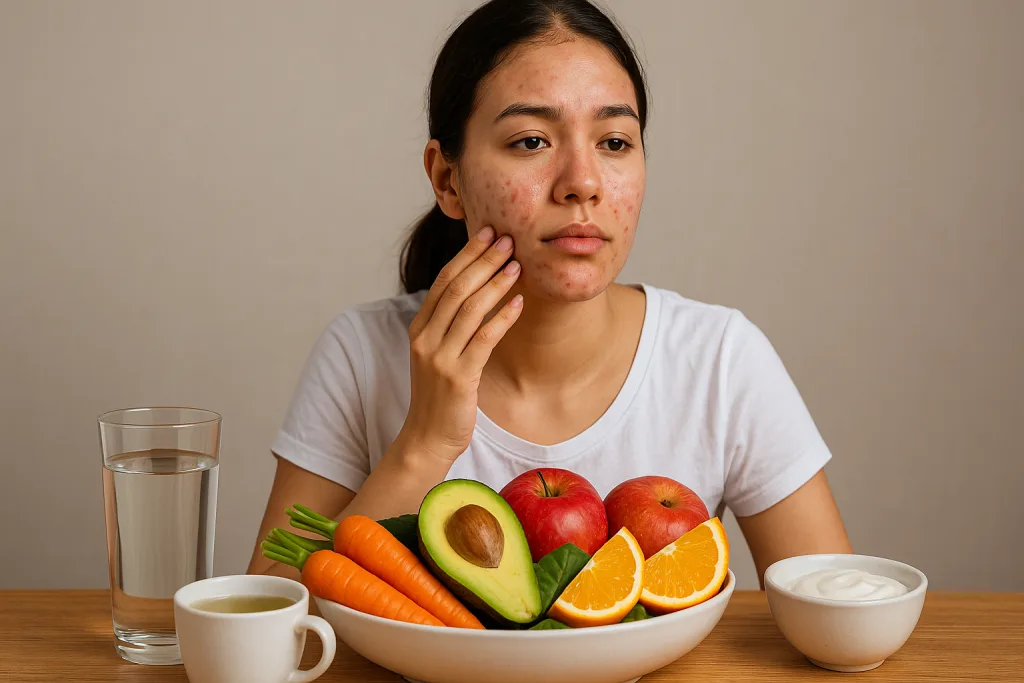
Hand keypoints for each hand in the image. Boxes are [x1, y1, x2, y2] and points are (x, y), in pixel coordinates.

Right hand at [397, 226, 522, 464]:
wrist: (427, 438)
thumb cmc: (440, 394)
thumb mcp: (438, 353)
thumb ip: (450, 324)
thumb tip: (478, 289)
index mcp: (419, 327)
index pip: (444, 280)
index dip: (467, 254)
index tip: (488, 233)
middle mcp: (425, 338)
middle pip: (456, 288)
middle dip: (483, 260)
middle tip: (507, 240)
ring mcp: (439, 357)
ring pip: (469, 309)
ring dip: (496, 283)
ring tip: (518, 265)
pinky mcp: (458, 377)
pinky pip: (484, 339)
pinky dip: (502, 318)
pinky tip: (519, 303)